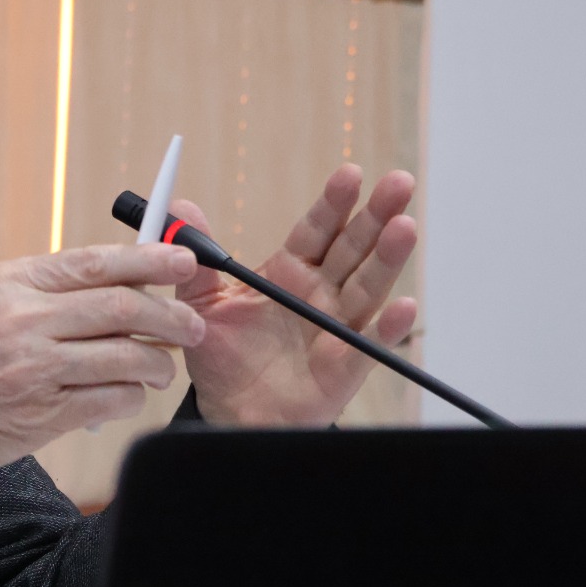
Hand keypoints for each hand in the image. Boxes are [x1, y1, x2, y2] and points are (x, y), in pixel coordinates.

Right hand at [0, 245, 205, 486]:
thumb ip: (39, 292)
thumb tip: (107, 281)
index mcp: (11, 282)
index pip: (96, 262)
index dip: (150, 260)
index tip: (183, 261)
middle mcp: (23, 319)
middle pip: (122, 305)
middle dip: (171, 315)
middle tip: (192, 325)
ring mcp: (34, 367)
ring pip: (126, 354)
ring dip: (157, 362)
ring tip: (163, 368)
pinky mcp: (44, 413)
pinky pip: (112, 398)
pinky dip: (131, 396)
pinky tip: (130, 395)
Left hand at [177, 164, 417, 426]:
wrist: (231, 411)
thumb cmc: (222, 356)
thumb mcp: (199, 303)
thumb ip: (195, 260)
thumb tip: (181, 208)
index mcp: (287, 273)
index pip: (315, 230)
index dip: (333, 204)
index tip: (349, 175)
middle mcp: (318, 294)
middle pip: (353, 248)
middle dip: (375, 216)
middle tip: (398, 184)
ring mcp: (336, 327)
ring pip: (368, 286)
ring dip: (388, 257)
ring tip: (405, 227)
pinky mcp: (345, 365)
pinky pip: (369, 344)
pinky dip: (389, 326)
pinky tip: (403, 305)